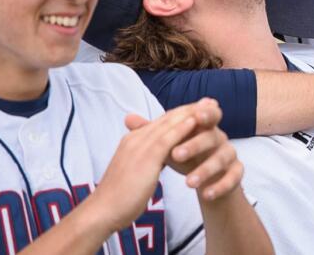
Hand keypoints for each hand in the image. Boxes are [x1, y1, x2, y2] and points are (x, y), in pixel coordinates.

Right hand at [85, 103, 204, 229]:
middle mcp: (135, 139)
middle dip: (190, 108)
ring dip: (191, 112)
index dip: (180, 114)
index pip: (160, 122)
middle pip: (167, 118)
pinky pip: (168, 138)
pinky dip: (183, 127)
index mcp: (131, 141)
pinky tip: (198, 122)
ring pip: (169, 123)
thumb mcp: (133, 172)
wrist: (102, 211)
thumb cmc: (119, 197)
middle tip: (210, 101)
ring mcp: (139, 146)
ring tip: (210, 107)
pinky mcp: (146, 157)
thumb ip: (145, 161)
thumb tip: (157, 160)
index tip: (199, 108)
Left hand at [152, 98, 243, 201]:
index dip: (201, 114)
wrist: (206, 182)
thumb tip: (128, 117)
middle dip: (195, 144)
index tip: (192, 117)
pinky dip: (220, 186)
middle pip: (212, 136)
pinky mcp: (236, 173)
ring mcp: (230, 155)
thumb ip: (153, 132)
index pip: (206, 115)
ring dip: (205, 170)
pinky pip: (233, 178)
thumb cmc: (186, 158)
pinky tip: (206, 195)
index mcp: (205, 127)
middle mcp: (220, 138)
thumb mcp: (168, 146)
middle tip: (176, 155)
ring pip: (222, 158)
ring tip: (188, 183)